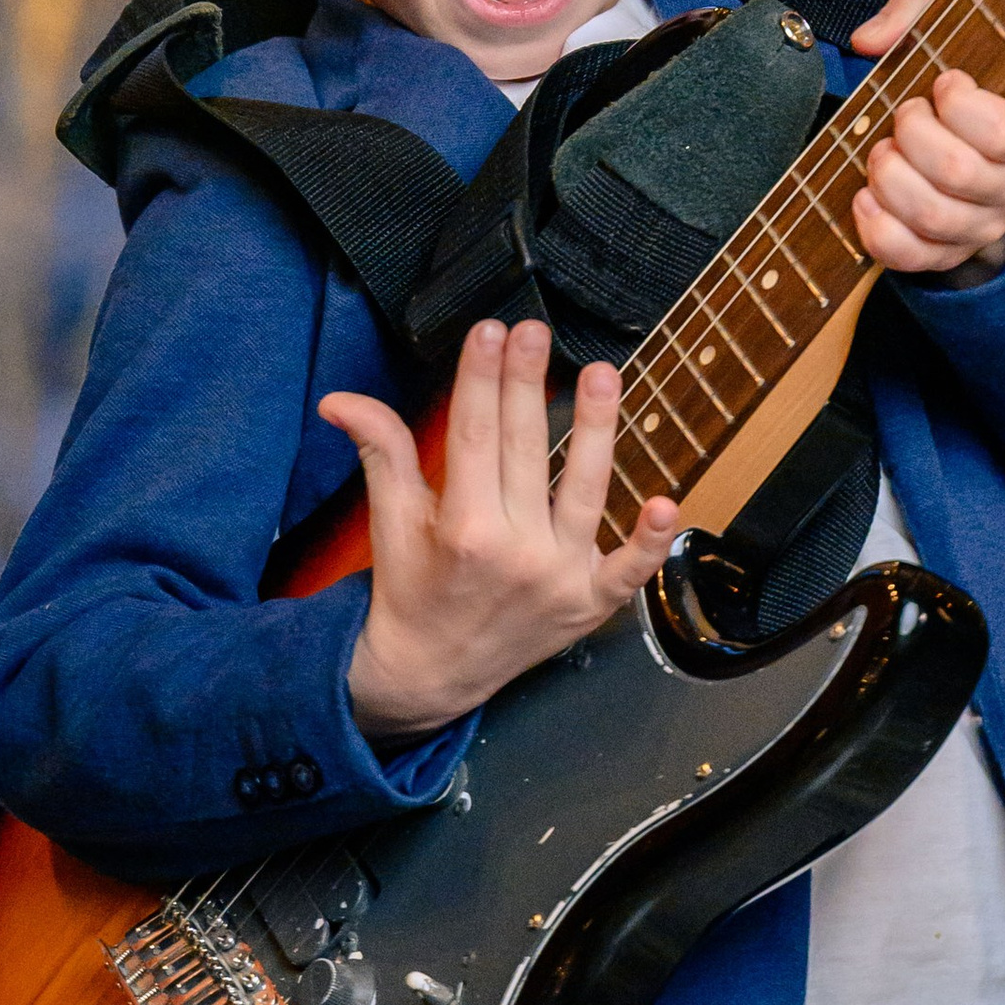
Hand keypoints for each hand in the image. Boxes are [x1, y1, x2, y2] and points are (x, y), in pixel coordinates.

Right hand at [321, 320, 677, 742]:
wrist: (431, 673)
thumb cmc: (412, 588)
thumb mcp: (391, 521)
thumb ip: (381, 451)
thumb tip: (339, 400)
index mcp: (460, 529)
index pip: (474, 435)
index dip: (481, 378)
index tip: (490, 331)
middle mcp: (513, 552)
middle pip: (526, 450)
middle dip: (527, 385)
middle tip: (534, 331)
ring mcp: (558, 579)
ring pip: (584, 490)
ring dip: (596, 429)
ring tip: (603, 373)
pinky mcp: (589, 604)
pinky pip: (628, 572)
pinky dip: (649, 543)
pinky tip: (665, 503)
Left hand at [844, 0, 1004, 282]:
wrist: (956, 141)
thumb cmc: (952, 84)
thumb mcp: (945, 32)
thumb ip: (911, 14)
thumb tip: (869, 41)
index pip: (1003, 132)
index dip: (958, 105)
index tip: (942, 83)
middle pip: (959, 171)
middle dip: (912, 134)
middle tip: (903, 115)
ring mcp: (985, 227)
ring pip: (933, 215)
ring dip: (890, 176)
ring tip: (882, 151)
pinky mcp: (947, 255)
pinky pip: (911, 256)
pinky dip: (878, 227)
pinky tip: (866, 196)